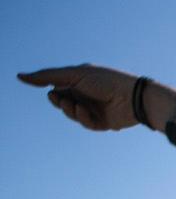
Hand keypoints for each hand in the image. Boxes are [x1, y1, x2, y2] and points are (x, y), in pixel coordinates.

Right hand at [20, 64, 145, 130]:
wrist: (133, 97)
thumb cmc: (106, 81)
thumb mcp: (74, 75)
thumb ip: (48, 76)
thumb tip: (20, 76)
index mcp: (80, 80)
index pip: (57, 86)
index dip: (51, 90)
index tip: (47, 90)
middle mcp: (86, 94)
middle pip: (62, 102)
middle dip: (59, 101)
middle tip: (60, 99)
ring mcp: (94, 108)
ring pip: (72, 114)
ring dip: (70, 110)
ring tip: (75, 105)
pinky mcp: (103, 122)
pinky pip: (86, 123)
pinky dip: (83, 118)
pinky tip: (86, 112)